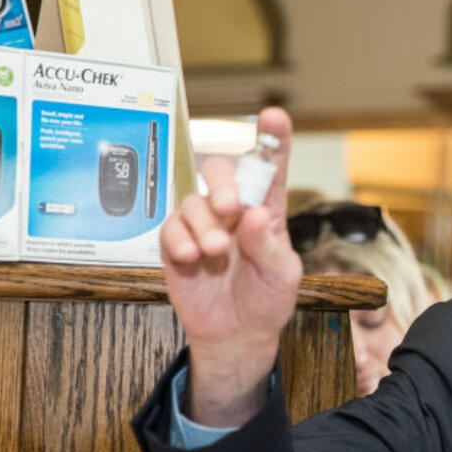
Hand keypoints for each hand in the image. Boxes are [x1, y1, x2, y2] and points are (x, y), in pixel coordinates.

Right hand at [161, 107, 302, 424]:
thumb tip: (254, 214)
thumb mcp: (282, 276)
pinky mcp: (176, 244)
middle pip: (219, 171)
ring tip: (216, 251)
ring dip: (204, 224)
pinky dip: (179, 240)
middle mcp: (233, 210)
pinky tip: (191, 257)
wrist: (237, 334)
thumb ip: (268, 245)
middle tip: (230, 206)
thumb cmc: (267, 299)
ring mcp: (203, 225)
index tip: (274, 116)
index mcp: (267, 209)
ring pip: (193, 202)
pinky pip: (169, 229)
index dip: (273, 140)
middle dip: (222, 181)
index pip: (270, 168)